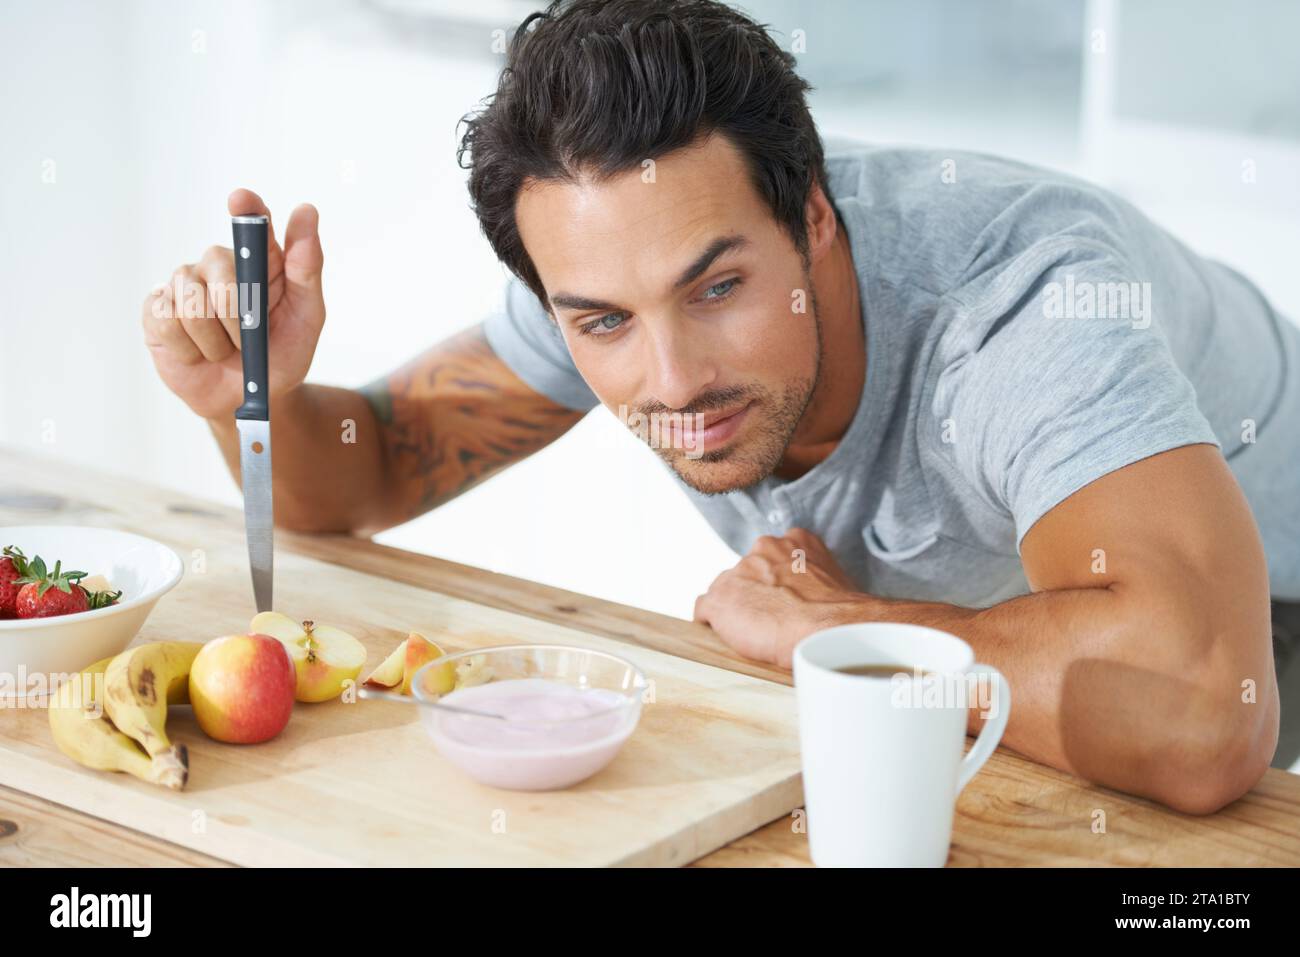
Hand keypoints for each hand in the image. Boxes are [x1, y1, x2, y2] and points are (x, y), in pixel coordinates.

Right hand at [141, 189, 325, 420]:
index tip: (241, 199)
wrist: (251, 400)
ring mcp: (183, 285)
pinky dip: (190, 348)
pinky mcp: (157, 311)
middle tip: (249, 338)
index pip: (250, 219)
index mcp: (258, 260)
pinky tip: (197, 353)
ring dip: (216, 340)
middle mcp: (217, 264)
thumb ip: (307, 267)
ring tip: (225, 350)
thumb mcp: (306, 315)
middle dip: (238, 312)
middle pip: (218, 266)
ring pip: (191, 301)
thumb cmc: (281, 354)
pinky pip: (167, 321)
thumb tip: (306, 211)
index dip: (245, 207)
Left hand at [693, 527, 871, 667]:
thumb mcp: (835, 579)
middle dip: (754, 592)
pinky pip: (704, 610)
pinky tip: (728, 637)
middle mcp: (763, 549)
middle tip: (771, 618)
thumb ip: (814, 575)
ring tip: (754, 632)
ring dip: (735, 608)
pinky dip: (712, 624)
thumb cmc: (839, 615)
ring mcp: (738, 572)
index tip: (782, 598)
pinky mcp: (720, 599)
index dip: (775, 580)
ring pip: (725, 590)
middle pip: (747, 571)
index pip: (773, 556)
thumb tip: (814, 595)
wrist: (826, 631)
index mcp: (794, 541)